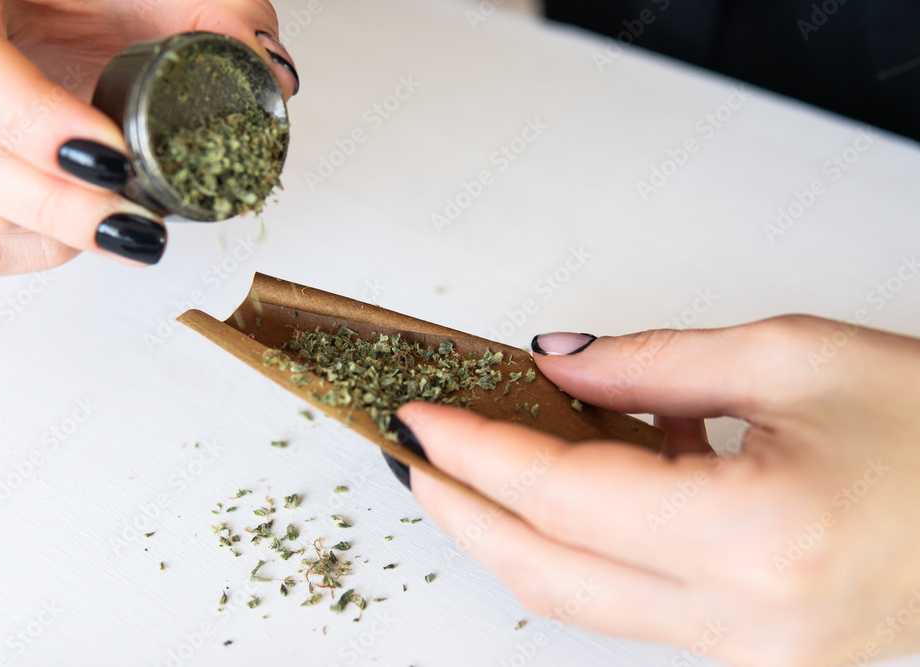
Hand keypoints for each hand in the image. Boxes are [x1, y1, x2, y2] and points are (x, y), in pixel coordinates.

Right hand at [0, 0, 297, 275]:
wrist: (23, 2)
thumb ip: (208, 8)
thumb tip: (268, 72)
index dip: (33, 123)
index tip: (112, 157)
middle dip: (58, 205)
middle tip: (137, 223)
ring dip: (48, 233)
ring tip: (124, 226)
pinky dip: (24, 251)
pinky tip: (77, 237)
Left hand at [398, 315, 919, 666]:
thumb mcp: (789, 357)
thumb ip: (652, 362)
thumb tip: (557, 363)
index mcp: (758, 538)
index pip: (563, 500)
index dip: (477, 453)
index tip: (424, 417)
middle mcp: (747, 619)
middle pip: (547, 573)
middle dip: (465, 511)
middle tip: (417, 456)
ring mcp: (748, 653)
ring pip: (581, 600)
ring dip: (515, 530)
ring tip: (480, 463)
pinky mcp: (751, 651)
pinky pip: (633, 601)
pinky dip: (586, 544)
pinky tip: (579, 481)